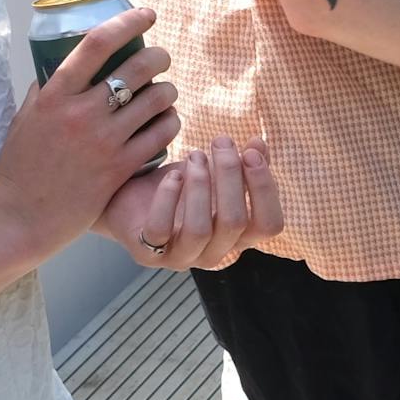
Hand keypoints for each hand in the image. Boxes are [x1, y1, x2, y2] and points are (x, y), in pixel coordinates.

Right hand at [0, 22, 182, 264]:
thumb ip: (44, 92)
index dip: (127, 22)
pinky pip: (161, 135)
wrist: (19, 219)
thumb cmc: (19, 169)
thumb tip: (60, 65)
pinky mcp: (120, 168)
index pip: (96, 43)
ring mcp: (102, 141)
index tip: (146, 14)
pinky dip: (170, 123)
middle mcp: (80, 113)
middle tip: (161, 59)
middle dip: (159, 57)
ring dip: (168, 92)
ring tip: (165, 94)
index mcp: (54, 95)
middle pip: (138, 67)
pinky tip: (167, 123)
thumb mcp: (24, 120)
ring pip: (157, 99)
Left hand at [102, 135, 285, 271]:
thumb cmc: (180, 188)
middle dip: (230, 175)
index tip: (251, 151)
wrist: (130, 198)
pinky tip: (172, 175)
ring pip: (200, 229)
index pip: (269, 225)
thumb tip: (259, 145)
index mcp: (238, 237)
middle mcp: (214, 253)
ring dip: (200, 185)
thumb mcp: (215, 173)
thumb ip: (242, 164)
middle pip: (235, 222)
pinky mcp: (147, 253)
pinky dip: (168, 197)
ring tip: (195, 155)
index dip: (265, 188)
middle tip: (221, 141)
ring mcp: (180, 257)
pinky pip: (160, 230)